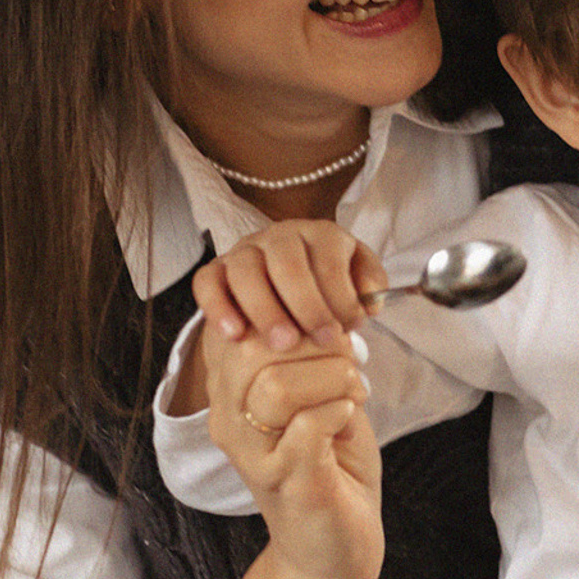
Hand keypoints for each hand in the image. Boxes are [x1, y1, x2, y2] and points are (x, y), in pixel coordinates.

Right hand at [191, 219, 384, 359]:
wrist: (289, 287)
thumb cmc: (330, 286)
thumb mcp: (358, 280)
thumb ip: (370, 287)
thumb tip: (371, 303)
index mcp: (320, 234)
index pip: (328, 259)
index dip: (340, 295)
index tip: (349, 329)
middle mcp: (280, 236)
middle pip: (286, 262)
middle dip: (306, 305)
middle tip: (319, 340)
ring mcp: (244, 250)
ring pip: (245, 270)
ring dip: (264, 309)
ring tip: (281, 344)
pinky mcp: (217, 269)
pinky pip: (207, 281)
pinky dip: (217, 307)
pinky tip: (234, 336)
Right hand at [199, 319, 381, 578]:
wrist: (335, 547)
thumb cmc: (330, 465)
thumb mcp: (314, 395)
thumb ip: (306, 354)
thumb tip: (323, 306)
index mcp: (230, 393)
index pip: (243, 326)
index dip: (295, 318)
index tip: (330, 340)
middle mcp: (228, 422)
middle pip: (256, 349)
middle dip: (317, 345)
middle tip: (348, 369)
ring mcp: (254, 454)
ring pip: (277, 386)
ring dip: (333, 379)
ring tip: (351, 396)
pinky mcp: (287, 480)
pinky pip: (309, 425)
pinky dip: (341, 412)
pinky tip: (349, 422)